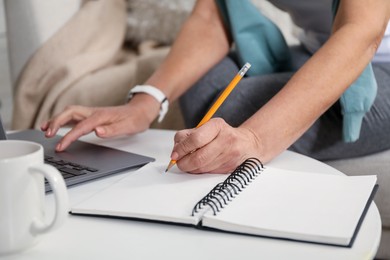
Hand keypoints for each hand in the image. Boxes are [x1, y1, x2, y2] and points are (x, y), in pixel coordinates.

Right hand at [41, 94, 159, 150]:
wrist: (141, 111)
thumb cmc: (135, 119)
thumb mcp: (128, 127)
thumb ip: (112, 130)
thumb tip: (97, 131)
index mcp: (101, 116)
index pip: (81, 126)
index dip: (69, 136)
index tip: (61, 145)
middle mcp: (94, 112)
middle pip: (70, 113)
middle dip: (56, 122)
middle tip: (47, 133)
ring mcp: (92, 113)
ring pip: (70, 113)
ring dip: (56, 119)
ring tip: (45, 129)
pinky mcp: (92, 116)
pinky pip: (74, 116)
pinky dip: (63, 120)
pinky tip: (57, 126)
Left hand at [170, 118, 262, 173]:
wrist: (247, 144)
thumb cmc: (223, 135)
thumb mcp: (206, 127)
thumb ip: (188, 136)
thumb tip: (176, 150)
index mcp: (217, 126)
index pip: (195, 139)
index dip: (181, 149)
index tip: (174, 154)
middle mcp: (226, 140)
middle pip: (198, 158)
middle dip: (183, 163)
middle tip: (178, 162)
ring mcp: (229, 155)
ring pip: (202, 168)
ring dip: (190, 168)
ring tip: (188, 162)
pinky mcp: (230, 168)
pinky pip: (208, 173)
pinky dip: (199, 171)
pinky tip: (199, 165)